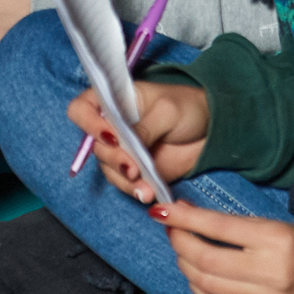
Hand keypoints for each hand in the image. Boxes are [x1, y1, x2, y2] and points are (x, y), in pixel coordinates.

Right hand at [69, 81, 209, 198]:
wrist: (212, 129)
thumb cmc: (187, 107)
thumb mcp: (167, 111)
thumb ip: (144, 128)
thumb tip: (126, 145)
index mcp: (113, 100)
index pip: (81, 109)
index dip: (87, 123)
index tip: (110, 136)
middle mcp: (111, 125)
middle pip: (95, 145)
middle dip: (113, 158)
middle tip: (133, 167)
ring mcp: (122, 150)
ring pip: (108, 168)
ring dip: (124, 179)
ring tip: (145, 186)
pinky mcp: (135, 170)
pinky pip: (125, 183)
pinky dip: (135, 190)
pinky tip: (148, 193)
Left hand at [148, 199, 293, 293]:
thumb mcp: (280, 226)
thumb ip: (238, 225)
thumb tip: (194, 215)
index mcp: (274, 238)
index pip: (217, 227)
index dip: (185, 218)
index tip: (163, 211)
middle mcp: (267, 270)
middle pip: (205, 258)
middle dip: (179, 241)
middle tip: (171, 228)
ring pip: (205, 282)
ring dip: (185, 264)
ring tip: (182, 249)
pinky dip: (199, 288)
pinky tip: (197, 274)